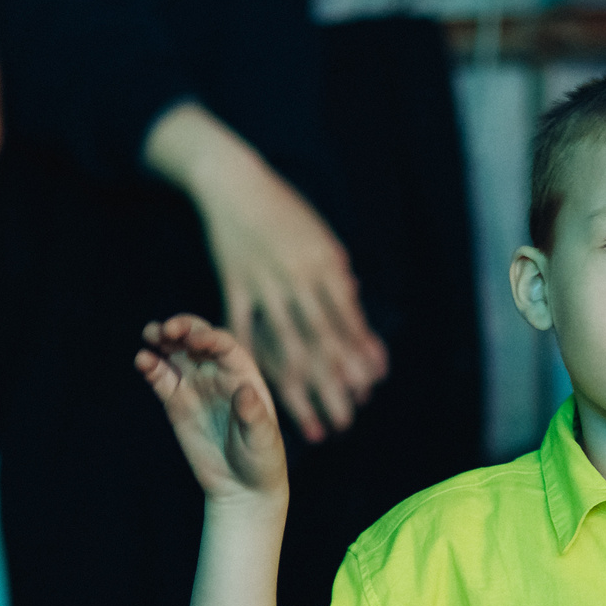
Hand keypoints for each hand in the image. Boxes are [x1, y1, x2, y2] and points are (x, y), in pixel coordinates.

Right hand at [136, 314, 289, 502]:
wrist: (241, 486)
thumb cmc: (261, 461)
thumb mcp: (263, 440)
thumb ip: (254, 415)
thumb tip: (245, 391)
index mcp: (243, 375)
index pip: (224, 346)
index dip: (209, 338)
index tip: (194, 341)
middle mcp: (218, 373)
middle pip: (197, 339)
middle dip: (182, 327)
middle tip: (166, 329)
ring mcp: (195, 385)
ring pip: (175, 352)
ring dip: (162, 339)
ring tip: (149, 334)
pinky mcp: (176, 402)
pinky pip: (160, 377)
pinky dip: (150, 365)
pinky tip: (142, 361)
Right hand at [194, 155, 388, 442]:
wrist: (235, 182)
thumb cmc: (284, 212)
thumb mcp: (320, 238)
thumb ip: (336, 278)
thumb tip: (356, 313)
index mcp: (326, 265)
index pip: (350, 321)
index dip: (361, 357)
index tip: (371, 389)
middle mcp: (299, 276)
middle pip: (323, 342)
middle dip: (337, 385)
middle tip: (347, 421)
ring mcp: (265, 282)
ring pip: (286, 345)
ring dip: (302, 389)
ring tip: (313, 422)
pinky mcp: (234, 284)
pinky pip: (244, 330)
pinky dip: (254, 363)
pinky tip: (261, 391)